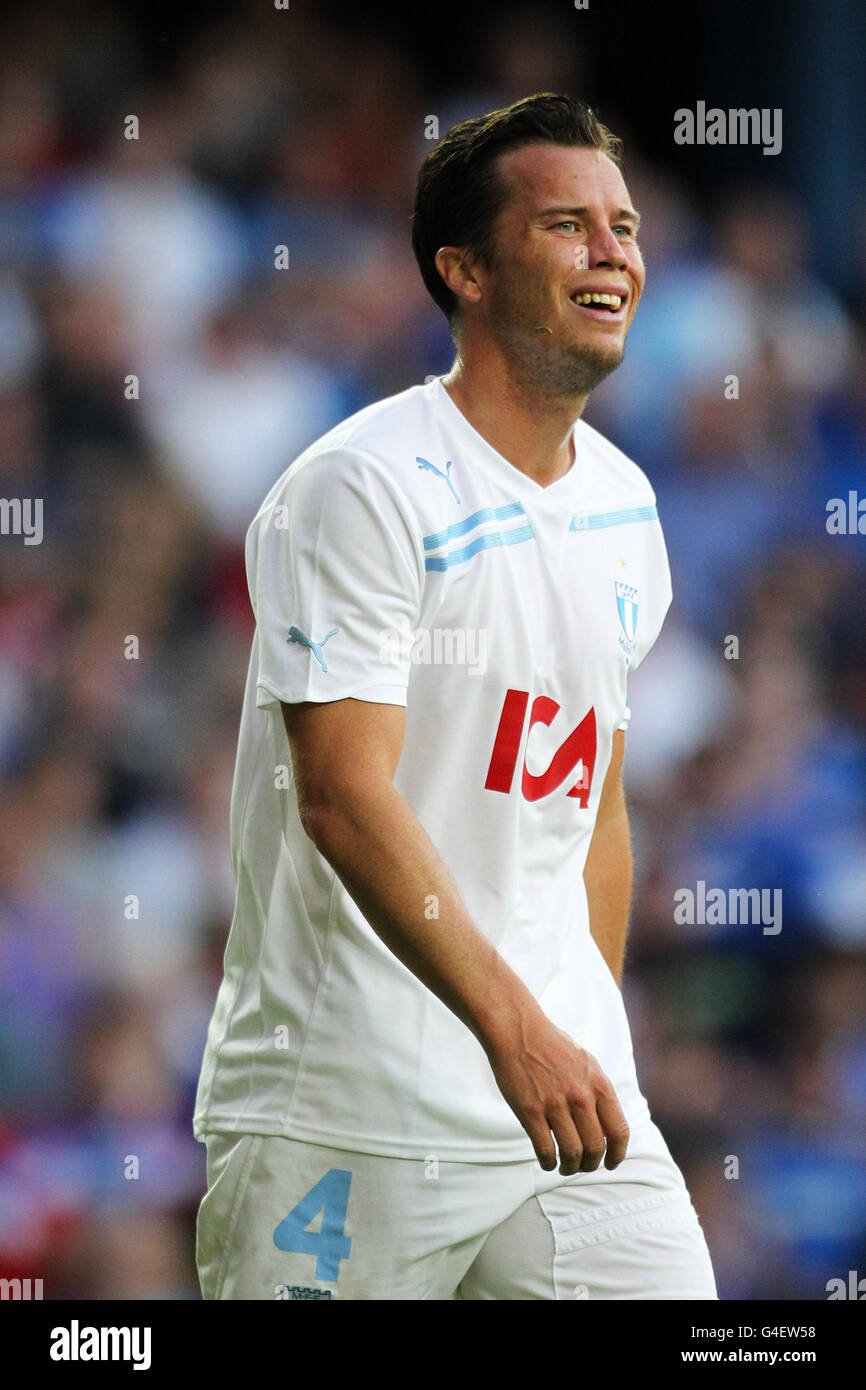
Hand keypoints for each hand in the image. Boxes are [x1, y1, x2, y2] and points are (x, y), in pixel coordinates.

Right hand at [483, 1010, 629, 1175]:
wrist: (519, 1031)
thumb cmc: (552, 1046)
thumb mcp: (587, 1063)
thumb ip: (598, 1092)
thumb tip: (607, 1123)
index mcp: (599, 1084)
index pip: (619, 1131)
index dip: (617, 1154)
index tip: (610, 1163)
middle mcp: (581, 1096)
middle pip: (595, 1148)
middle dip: (590, 1164)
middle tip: (582, 1166)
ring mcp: (555, 1104)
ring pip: (572, 1153)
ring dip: (570, 1168)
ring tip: (565, 1167)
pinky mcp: (531, 1111)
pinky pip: (545, 1149)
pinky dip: (548, 1162)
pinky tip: (547, 1161)